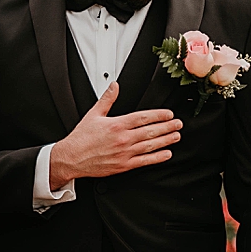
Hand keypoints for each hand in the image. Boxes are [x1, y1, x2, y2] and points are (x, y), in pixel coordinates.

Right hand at [48, 82, 181, 188]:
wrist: (72, 158)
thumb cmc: (81, 138)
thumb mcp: (93, 114)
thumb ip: (107, 99)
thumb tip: (114, 86)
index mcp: (116, 125)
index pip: (143, 117)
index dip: (158, 115)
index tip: (169, 114)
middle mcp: (123, 139)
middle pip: (150, 131)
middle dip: (167, 127)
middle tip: (178, 124)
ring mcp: (124, 153)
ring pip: (150, 145)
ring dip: (166, 140)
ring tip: (176, 136)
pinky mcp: (124, 165)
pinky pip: (144, 161)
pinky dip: (157, 157)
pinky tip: (166, 154)